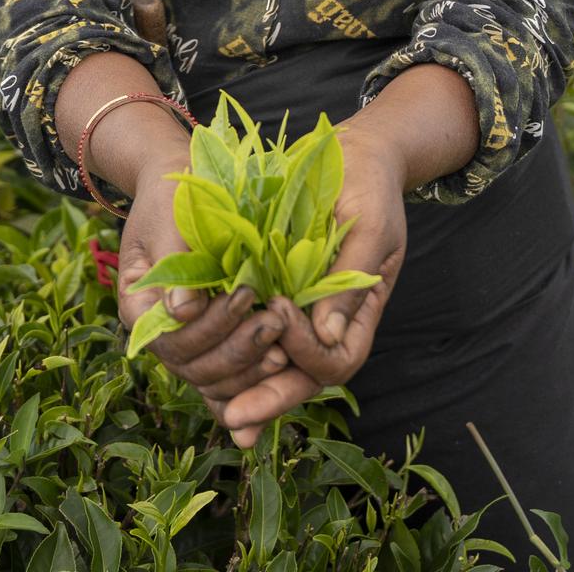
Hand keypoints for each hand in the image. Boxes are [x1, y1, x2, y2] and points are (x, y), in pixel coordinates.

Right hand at [115, 148, 291, 413]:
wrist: (182, 192)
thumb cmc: (172, 200)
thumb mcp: (168, 222)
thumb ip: (173, 263)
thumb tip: (183, 312)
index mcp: (140, 307)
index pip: (169, 339)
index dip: (207, 328)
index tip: (245, 295)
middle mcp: (162, 334)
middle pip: (193, 366)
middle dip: (236, 350)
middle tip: (276, 321)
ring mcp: (189, 344)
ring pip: (214, 380)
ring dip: (250, 370)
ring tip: (285, 348)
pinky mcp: (215, 344)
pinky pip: (229, 378)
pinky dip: (253, 378)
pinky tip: (283, 364)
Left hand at [220, 119, 409, 446]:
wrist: (351, 154)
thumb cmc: (369, 185)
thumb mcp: (370, 228)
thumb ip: (350, 282)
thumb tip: (329, 337)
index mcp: (358, 313)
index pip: (336, 359)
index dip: (307, 350)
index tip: (280, 312)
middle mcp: (327, 322)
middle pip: (301, 378)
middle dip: (268, 399)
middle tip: (234, 419)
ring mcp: (300, 312)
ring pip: (274, 366)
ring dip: (245, 388)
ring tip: (216, 409)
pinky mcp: (271, 291)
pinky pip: (252, 335)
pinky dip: (232, 355)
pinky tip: (203, 371)